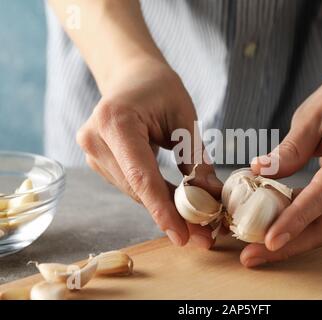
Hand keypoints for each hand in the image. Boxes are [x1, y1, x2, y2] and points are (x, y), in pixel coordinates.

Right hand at [76, 58, 222, 248]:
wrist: (131, 75)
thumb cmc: (159, 88)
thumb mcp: (185, 116)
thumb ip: (194, 156)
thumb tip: (210, 197)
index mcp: (115, 122)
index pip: (141, 175)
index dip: (163, 210)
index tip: (183, 237)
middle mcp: (95, 140)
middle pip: (137, 189)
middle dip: (171, 215)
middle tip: (202, 236)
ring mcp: (92, 152)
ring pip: (134, 192)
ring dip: (164, 209)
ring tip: (196, 224)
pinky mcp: (98, 161)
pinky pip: (131, 185)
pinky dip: (154, 196)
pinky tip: (177, 206)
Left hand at [243, 72, 321, 266]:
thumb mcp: (310, 115)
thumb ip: (289, 148)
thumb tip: (259, 172)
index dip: (296, 219)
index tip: (268, 239)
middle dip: (292, 244)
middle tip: (253, 256)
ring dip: (296, 241)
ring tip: (259, 250)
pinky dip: (304, 227)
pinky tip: (277, 230)